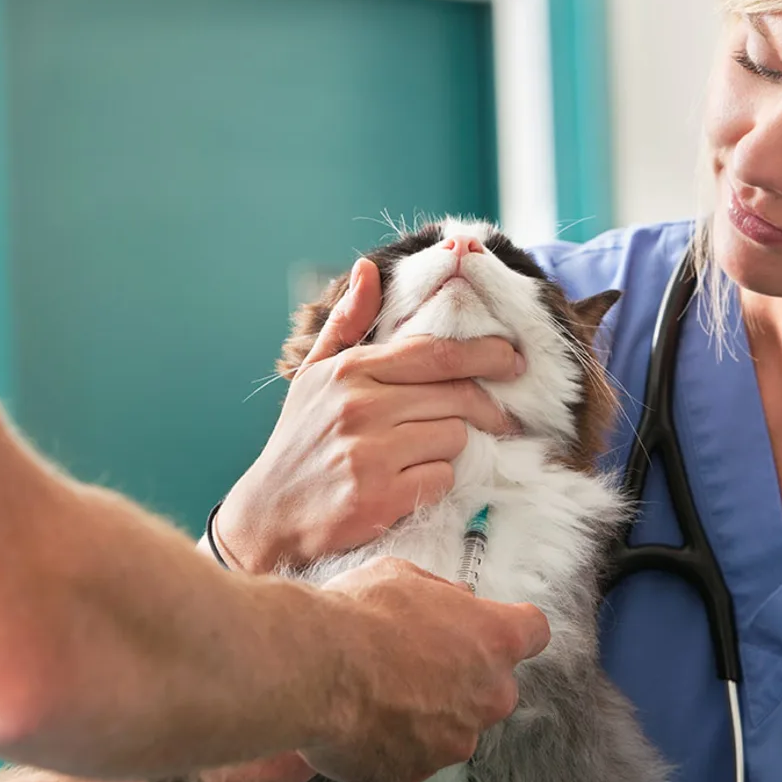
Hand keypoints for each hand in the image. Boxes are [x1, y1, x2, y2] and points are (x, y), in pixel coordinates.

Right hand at [216, 258, 523, 571]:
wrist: (269, 513)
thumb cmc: (300, 441)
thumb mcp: (314, 376)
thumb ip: (348, 322)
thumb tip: (368, 268)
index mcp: (350, 371)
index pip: (435, 352)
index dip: (484, 353)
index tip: (512, 358)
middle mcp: (359, 407)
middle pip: (456, 396)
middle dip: (484, 407)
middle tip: (500, 417)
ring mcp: (369, 453)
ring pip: (454, 437)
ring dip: (451, 447)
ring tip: (424, 454)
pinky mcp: (380, 497)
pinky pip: (442, 479)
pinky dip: (436, 482)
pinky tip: (411, 483)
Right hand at [302, 556, 550, 781]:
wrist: (313, 668)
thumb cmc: (358, 615)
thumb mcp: (403, 576)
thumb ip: (441, 595)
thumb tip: (455, 600)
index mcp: (495, 638)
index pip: (533, 632)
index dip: (511, 628)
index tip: (487, 630)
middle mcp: (490, 694)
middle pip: (495, 685)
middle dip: (464, 676)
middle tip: (415, 660)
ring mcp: (458, 738)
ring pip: (456, 724)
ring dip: (430, 711)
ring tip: (380, 691)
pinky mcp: (420, 771)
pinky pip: (418, 753)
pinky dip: (399, 740)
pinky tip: (365, 718)